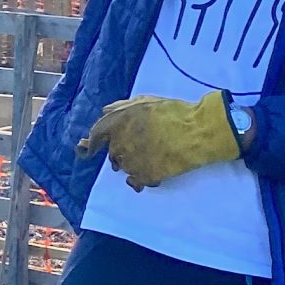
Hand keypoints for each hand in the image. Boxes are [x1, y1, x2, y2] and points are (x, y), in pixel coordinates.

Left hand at [78, 90, 238, 189]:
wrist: (197, 131)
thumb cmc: (174, 113)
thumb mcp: (146, 102)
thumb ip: (121, 108)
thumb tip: (104, 112)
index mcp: (118, 122)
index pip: (96, 135)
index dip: (91, 144)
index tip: (88, 149)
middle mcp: (119, 143)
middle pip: (113, 154)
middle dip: (122, 153)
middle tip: (140, 149)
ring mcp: (131, 161)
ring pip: (125, 168)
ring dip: (134, 165)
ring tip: (153, 158)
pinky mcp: (144, 176)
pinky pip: (136, 182)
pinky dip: (141, 180)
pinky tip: (153, 173)